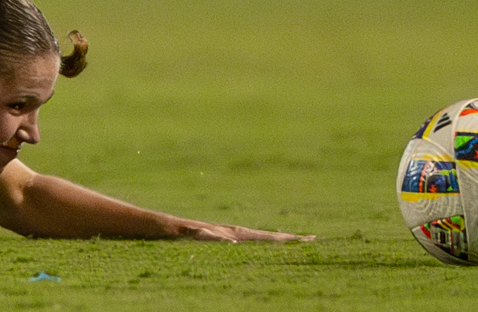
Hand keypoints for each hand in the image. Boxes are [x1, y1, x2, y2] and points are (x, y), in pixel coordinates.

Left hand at [173, 218, 313, 242]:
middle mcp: (235, 233)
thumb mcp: (194, 235)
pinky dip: (262, 245)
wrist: (165, 228)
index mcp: (234, 234)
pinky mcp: (223, 241)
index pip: (266, 237)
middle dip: (289, 239)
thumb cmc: (178, 234)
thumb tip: (228, 240)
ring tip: (298, 242)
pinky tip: (267, 248)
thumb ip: (207, 236)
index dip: (286, 239)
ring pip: (260, 240)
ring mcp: (230, 236)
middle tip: (313, 239)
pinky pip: (247, 244)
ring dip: (278, 241)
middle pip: (267, 237)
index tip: (307, 239)